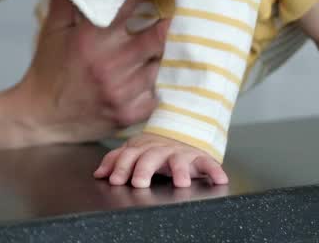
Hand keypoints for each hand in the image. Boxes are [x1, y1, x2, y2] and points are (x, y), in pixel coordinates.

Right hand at [14, 0, 169, 144]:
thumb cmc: (48, 69)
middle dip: (169, 23)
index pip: (127, 5)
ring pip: (163, 64)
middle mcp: (109, 64)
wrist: (41, 116)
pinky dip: (163, 81)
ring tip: (177, 41)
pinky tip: (161, 72)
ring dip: (168, 52)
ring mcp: (123, 91)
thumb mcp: (52, 30)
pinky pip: (160, 92)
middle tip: (178, 12)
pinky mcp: (132, 113)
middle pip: (158, 36)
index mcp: (89, 39)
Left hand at [94, 132, 227, 187]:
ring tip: (181, 183)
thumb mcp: (134, 152)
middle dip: (144, 170)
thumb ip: (116, 160)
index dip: (121, 167)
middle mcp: (160, 149)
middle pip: (150, 157)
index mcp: (142, 148)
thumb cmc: (154, 149)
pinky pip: (209, 163)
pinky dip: (215, 170)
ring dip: (181, 171)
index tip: (116, 181)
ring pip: (179, 160)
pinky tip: (219, 179)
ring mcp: (181, 153)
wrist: (182, 134)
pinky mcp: (200, 158)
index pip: (129, 156)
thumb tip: (99, 174)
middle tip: (140, 183)